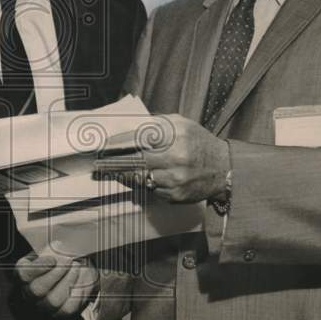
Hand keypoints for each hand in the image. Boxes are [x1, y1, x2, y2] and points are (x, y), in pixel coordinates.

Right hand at [15, 252, 98, 318]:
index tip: (53, 259)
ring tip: (76, 268)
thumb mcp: (51, 248)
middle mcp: (29, 293)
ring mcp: (43, 306)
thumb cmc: (59, 257)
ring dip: (67, 282)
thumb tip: (58, 246)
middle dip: (56, 274)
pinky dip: (77, 292)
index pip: (23, 275)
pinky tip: (81, 279)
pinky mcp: (59, 314)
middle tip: (69, 261)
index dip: (38, 268)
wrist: (75, 269)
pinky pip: (67, 308)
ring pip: (53, 301)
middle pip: (37, 290)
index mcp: (23, 274)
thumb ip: (50, 247)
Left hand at [96, 114, 230, 203]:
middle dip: (112, 161)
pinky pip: (149, 190)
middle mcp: (175, 157)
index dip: (116, 143)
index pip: (137, 138)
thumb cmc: (198, 141)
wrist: (224, 168)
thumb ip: (154, 124)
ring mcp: (175, 179)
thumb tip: (126, 129)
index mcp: (175, 135)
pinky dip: (138, 184)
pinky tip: (130, 179)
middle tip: (96, 162)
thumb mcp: (180, 124)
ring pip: (138, 177)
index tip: (101, 146)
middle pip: (134, 160)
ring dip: (121, 174)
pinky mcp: (175, 195)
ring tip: (108, 171)